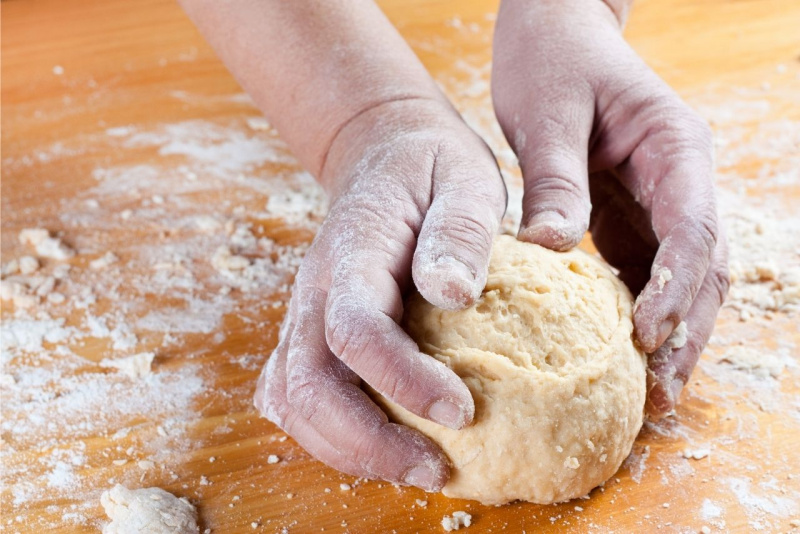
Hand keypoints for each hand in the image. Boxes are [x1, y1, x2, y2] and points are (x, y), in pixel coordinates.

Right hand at [254, 98, 505, 488]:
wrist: (383, 155)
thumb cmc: (431, 170)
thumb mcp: (464, 179)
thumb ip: (460, 231)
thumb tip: (454, 294)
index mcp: (353, 251)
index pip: (354, 329)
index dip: (401, 380)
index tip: (462, 412)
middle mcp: (314, 290)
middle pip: (307, 385)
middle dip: (368, 442)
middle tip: (438, 470)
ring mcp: (304, 315)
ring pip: (293, 402)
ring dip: (348, 449)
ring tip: (415, 468)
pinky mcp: (309, 334)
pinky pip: (296, 397)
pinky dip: (331, 435)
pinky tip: (381, 445)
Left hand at [492, 0, 728, 416]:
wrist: (552, 31)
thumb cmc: (550, 59)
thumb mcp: (546, 113)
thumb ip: (555, 180)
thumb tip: (550, 249)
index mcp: (673, 145)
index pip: (691, 227)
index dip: (675, 287)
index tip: (645, 337)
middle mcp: (679, 177)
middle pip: (703, 265)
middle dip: (687, 329)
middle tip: (660, 393)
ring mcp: (659, 198)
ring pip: (682, 276)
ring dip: (671, 332)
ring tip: (650, 393)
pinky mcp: (629, 213)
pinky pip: (644, 269)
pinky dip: (640, 312)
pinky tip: (619, 354)